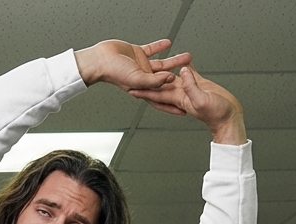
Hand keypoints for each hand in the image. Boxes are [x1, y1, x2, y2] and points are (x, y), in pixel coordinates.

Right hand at [75, 39, 191, 93]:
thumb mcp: (137, 79)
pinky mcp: (137, 53)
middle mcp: (143, 78)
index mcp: (143, 88)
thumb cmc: (114, 72)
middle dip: (180, 79)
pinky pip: (152, 50)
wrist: (101, 58)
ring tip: (187, 56)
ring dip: (175, 61)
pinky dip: (160, 47)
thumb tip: (170, 79)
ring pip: (162, 64)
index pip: (162, 98)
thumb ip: (154, 80)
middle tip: (193, 76)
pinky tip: (168, 43)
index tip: (185, 107)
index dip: (173, 104)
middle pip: (166, 80)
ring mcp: (141, 66)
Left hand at [132, 64, 246, 143]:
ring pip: (173, 76)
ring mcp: (190, 88)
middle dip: (148, 80)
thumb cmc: (216, 114)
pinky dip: (183, 66)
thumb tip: (181, 71)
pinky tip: (179, 60)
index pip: (156, 94)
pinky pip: (188, 73)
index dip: (143, 90)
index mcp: (178, 99)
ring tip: (155, 60)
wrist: (229, 117)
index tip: (129, 86)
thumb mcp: (201, 100)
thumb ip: (191, 86)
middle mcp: (181, 94)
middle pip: (160, 85)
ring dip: (165, 69)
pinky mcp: (200, 84)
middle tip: (136, 73)